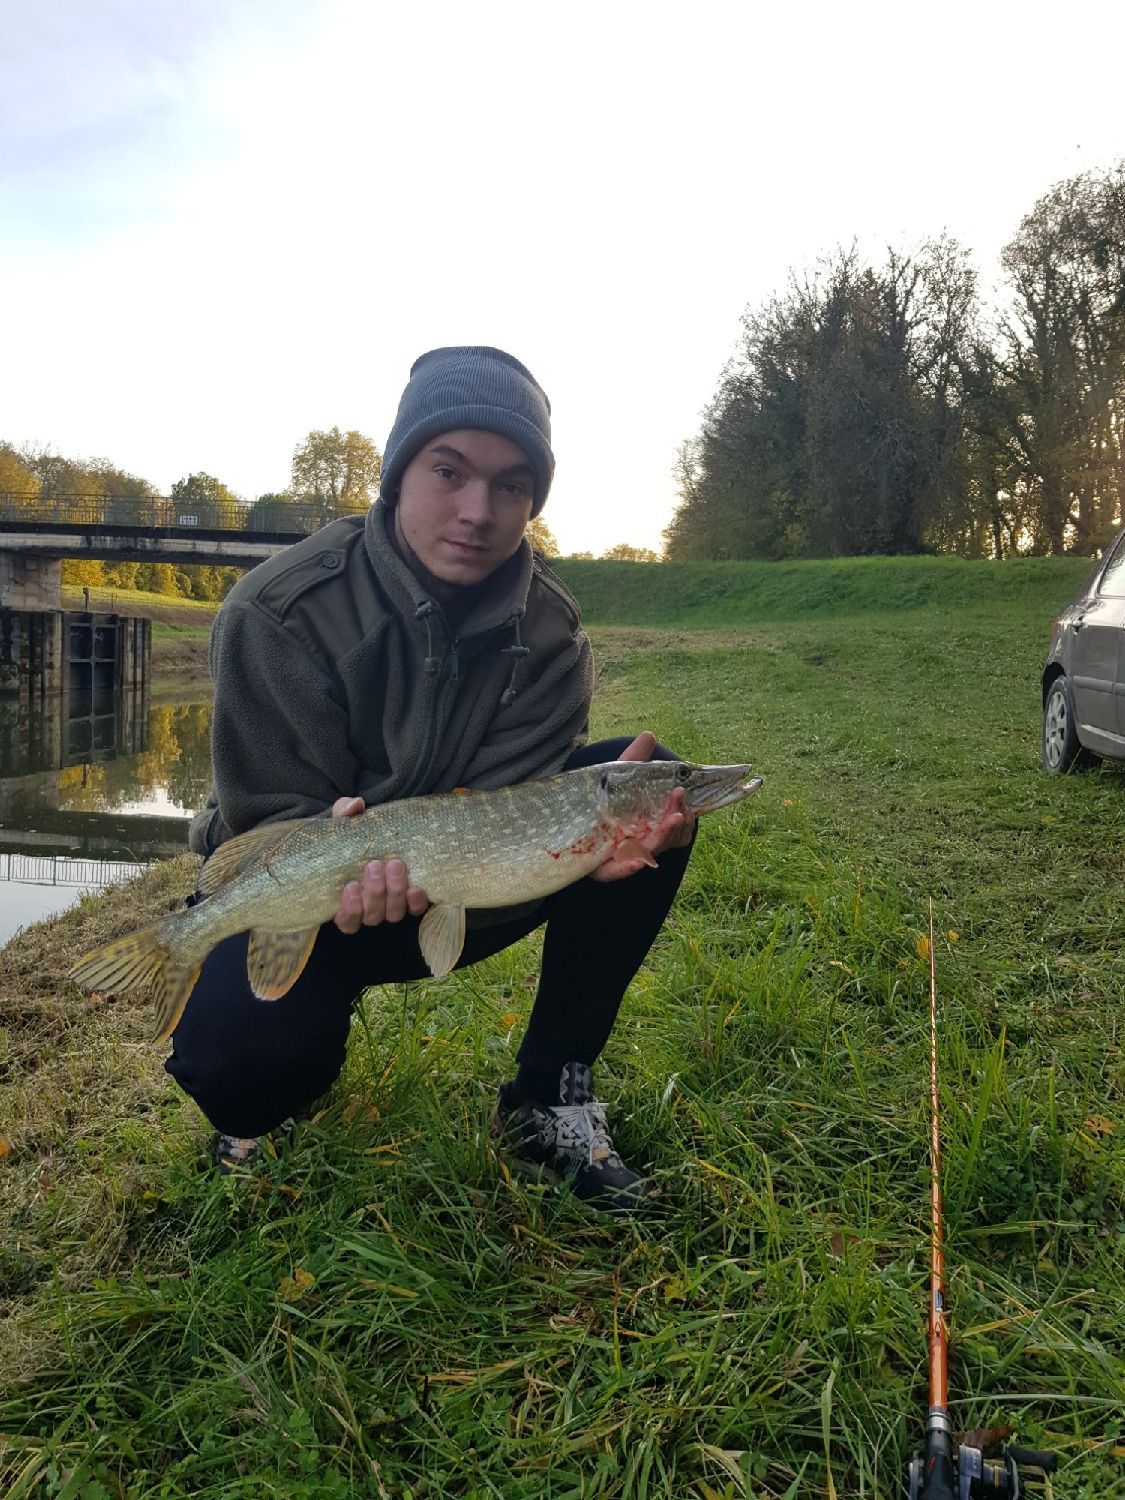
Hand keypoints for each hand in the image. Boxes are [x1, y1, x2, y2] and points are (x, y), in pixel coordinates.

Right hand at [330, 796, 430, 932]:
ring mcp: (393, 906)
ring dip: (394, 892)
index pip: (346, 920)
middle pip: (372, 916)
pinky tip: (416, 887)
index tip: (351, 886)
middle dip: (374, 892)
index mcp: (348, 899)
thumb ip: (345, 813)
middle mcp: (370, 908)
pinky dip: (416, 901)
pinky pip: (415, 910)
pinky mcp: (413, 901)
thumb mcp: (348, 823)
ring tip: (394, 864)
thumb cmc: (358, 835)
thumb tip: (355, 805)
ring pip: (393, 914)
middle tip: (375, 865)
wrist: (383, 835)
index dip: (348, 910)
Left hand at [589, 732, 696, 883]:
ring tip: (671, 822)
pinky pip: (619, 872)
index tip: (681, 792)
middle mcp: (641, 843)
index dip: (683, 812)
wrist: (564, 827)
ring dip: (663, 838)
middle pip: (668, 838)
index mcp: (649, 825)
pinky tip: (637, 861)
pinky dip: (629, 867)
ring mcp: (624, 857)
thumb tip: (648, 735)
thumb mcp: (615, 780)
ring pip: (650, 852)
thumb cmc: (599, 804)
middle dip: (676, 823)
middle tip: (680, 807)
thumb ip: (632, 760)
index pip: (674, 822)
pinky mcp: (603, 869)